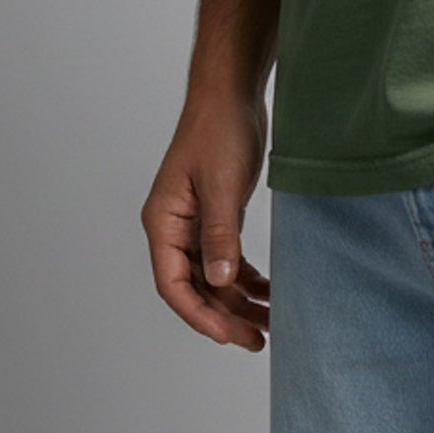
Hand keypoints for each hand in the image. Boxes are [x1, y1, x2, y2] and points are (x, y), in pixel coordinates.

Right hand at [140, 89, 271, 351]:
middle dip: (224, 316)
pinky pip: (228, 258)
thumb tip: (222, 282)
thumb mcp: (222, 184)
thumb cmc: (219, 129)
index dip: (200, 315)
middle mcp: (176, 229)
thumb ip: (220, 234)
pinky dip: (247, 277)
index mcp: (164, 223)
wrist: (233, 93)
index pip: (174, 284)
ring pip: (214, 277)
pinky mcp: (219, 215)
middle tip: (257, 339)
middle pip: (195, 288)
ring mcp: (197, 224)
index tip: (229, 335)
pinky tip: (269, 292)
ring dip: (239, 301)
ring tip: (270, 323)